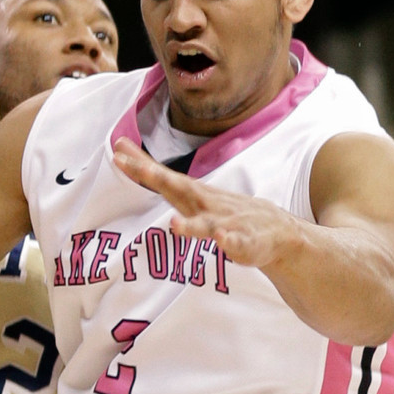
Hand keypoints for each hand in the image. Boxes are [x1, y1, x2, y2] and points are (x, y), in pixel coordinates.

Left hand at [112, 148, 301, 271]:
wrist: (275, 230)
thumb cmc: (225, 211)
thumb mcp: (193, 195)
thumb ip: (164, 182)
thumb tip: (133, 161)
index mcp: (194, 195)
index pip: (164, 177)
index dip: (140, 166)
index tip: (118, 150)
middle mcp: (208, 205)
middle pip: (180, 190)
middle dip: (158, 178)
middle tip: (136, 166)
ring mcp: (227, 223)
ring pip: (207, 223)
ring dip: (191, 225)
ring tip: (174, 224)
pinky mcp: (246, 243)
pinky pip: (237, 243)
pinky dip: (229, 242)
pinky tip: (221, 240)